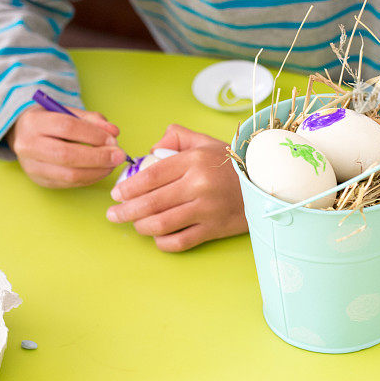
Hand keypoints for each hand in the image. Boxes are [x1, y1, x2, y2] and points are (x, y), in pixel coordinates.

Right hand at [8, 105, 126, 187]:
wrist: (22, 134)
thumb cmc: (49, 121)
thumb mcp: (68, 112)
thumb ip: (92, 120)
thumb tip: (113, 133)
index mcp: (33, 122)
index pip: (66, 128)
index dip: (92, 135)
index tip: (113, 139)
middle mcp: (28, 146)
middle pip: (67, 155)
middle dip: (98, 157)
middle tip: (119, 156)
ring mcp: (32, 167)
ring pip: (68, 174)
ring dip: (97, 171)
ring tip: (112, 164)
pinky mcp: (40, 181)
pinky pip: (69, 184)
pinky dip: (89, 178)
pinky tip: (101, 171)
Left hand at [106, 124, 246, 251]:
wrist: (267, 184)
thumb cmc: (230, 163)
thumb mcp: (205, 142)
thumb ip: (176, 138)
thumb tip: (152, 149)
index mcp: (193, 161)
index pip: (151, 175)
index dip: (129, 187)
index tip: (116, 194)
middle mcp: (198, 185)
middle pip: (151, 202)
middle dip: (126, 210)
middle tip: (113, 214)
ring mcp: (206, 210)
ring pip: (162, 223)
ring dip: (141, 226)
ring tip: (133, 225)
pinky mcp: (214, 230)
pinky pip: (181, 241)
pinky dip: (163, 242)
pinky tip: (156, 237)